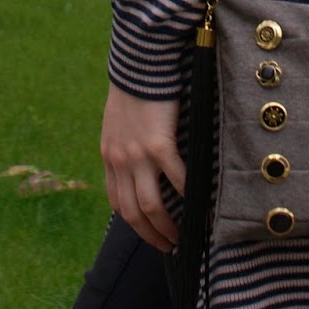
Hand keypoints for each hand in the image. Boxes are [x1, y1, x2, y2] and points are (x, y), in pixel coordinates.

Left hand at [100, 83, 184, 252]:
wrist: (139, 62)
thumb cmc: (135, 85)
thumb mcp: (119, 120)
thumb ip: (126, 142)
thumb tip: (139, 158)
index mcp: (110, 156)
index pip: (118, 202)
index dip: (133, 223)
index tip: (149, 232)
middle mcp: (119, 161)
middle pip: (132, 212)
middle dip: (149, 234)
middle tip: (168, 246)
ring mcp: (138, 156)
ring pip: (150, 205)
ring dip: (166, 226)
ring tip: (181, 236)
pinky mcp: (159, 145)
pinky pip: (175, 180)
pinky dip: (187, 196)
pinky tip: (199, 203)